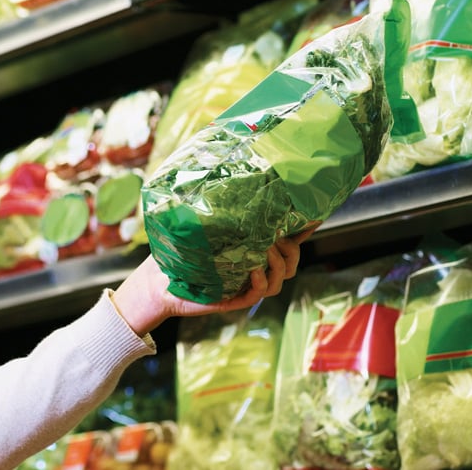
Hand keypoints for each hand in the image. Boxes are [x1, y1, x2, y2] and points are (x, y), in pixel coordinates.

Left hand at [111, 226, 312, 336]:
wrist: (157, 279)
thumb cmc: (180, 248)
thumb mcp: (204, 224)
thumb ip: (223, 209)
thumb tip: (230, 174)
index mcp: (252, 247)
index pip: (288, 238)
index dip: (304, 228)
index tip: (314, 216)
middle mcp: (255, 265)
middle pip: (292, 260)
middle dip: (292, 247)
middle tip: (277, 235)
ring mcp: (247, 283)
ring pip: (282, 277)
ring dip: (279, 262)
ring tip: (265, 249)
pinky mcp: (235, 299)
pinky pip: (259, 293)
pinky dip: (261, 281)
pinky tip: (253, 270)